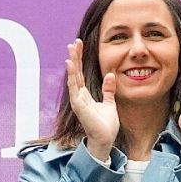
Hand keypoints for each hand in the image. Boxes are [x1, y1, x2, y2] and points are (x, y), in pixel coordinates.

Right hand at [67, 39, 118, 159]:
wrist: (105, 139)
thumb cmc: (106, 125)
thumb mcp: (110, 103)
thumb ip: (108, 89)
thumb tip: (110, 75)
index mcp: (85, 95)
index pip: (80, 73)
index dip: (79, 60)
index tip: (80, 46)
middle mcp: (79, 96)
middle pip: (75, 72)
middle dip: (75, 57)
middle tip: (75, 42)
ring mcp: (77, 100)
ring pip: (73, 77)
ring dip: (72, 62)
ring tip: (71, 48)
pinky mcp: (79, 105)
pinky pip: (74, 87)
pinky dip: (72, 75)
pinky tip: (70, 63)